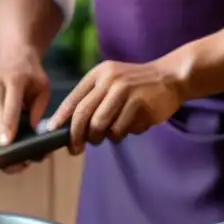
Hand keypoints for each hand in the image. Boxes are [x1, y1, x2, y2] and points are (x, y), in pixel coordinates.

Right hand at [0, 50, 50, 172]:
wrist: (14, 60)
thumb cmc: (31, 78)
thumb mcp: (43, 91)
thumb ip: (38, 111)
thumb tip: (30, 134)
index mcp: (14, 78)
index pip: (10, 106)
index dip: (7, 125)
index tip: (4, 143)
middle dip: (5, 136)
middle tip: (17, 159)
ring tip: (11, 133)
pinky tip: (0, 119)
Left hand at [47, 60, 185, 154]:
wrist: (171, 76)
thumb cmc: (136, 85)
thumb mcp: (111, 82)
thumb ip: (92, 99)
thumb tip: (69, 127)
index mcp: (98, 74)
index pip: (73, 99)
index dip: (61, 119)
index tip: (52, 133)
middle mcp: (109, 80)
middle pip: (83, 114)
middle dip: (75, 136)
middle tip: (75, 149)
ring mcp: (125, 91)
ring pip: (100, 125)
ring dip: (101, 137)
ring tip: (109, 135)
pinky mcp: (140, 103)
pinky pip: (121, 129)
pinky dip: (122, 134)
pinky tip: (131, 127)